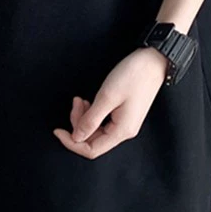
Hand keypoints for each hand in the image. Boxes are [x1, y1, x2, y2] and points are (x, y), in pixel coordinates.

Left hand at [53, 48, 167, 158]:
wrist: (153, 61)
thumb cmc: (133, 76)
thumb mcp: (107, 97)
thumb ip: (90, 119)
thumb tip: (76, 137)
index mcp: (122, 131)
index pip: (91, 150)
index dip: (72, 143)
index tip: (57, 130)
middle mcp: (124, 131)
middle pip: (92, 140)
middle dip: (77, 123)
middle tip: (75, 103)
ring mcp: (124, 123)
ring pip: (96, 130)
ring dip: (84, 116)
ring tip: (80, 99)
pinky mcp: (123, 114)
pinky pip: (102, 121)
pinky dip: (91, 113)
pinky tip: (88, 101)